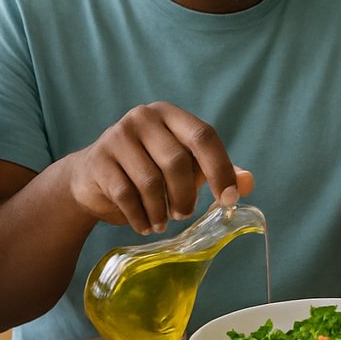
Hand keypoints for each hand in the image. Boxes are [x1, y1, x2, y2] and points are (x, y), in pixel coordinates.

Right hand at [63, 102, 254, 233]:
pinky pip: (126, 195)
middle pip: (177, 161)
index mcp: (171, 114)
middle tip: (185, 215)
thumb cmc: (148, 169)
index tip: (229, 199)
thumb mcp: (186, 167)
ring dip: (162, 210)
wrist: (92, 177)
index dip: (220, 169)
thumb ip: (218, 171)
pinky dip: (141, 217)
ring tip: (163, 222)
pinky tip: (145, 225)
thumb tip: (248, 182)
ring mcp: (117, 136)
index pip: (204, 136)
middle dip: (186, 196)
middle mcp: (143, 118)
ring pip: (151, 182)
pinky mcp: (98, 161)